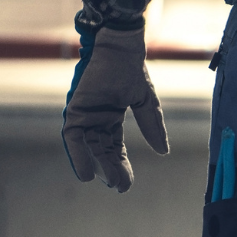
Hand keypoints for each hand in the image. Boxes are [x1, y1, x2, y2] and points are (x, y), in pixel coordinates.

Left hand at [62, 23, 168, 191]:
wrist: (120, 49)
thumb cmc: (131, 69)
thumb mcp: (145, 103)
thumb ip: (151, 126)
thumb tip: (163, 151)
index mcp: (112, 117)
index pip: (115, 148)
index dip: (121, 166)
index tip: (127, 184)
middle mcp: (96, 119)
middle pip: (102, 151)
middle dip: (111, 169)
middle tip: (119, 187)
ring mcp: (84, 115)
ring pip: (87, 148)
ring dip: (97, 166)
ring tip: (108, 182)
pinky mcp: (74, 109)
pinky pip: (73, 139)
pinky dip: (78, 156)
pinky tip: (87, 173)